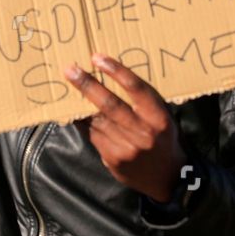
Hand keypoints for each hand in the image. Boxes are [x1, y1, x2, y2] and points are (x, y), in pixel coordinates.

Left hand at [65, 54, 186, 202]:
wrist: (167, 178)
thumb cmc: (163, 139)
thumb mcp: (163, 118)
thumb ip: (144, 102)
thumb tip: (113, 77)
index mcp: (158, 117)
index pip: (136, 88)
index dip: (116, 71)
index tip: (97, 58)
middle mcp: (143, 132)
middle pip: (110, 104)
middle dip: (87, 85)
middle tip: (71, 70)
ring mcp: (126, 147)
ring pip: (97, 120)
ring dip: (80, 102)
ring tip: (68, 86)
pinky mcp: (113, 159)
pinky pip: (92, 134)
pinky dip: (82, 121)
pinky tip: (73, 110)